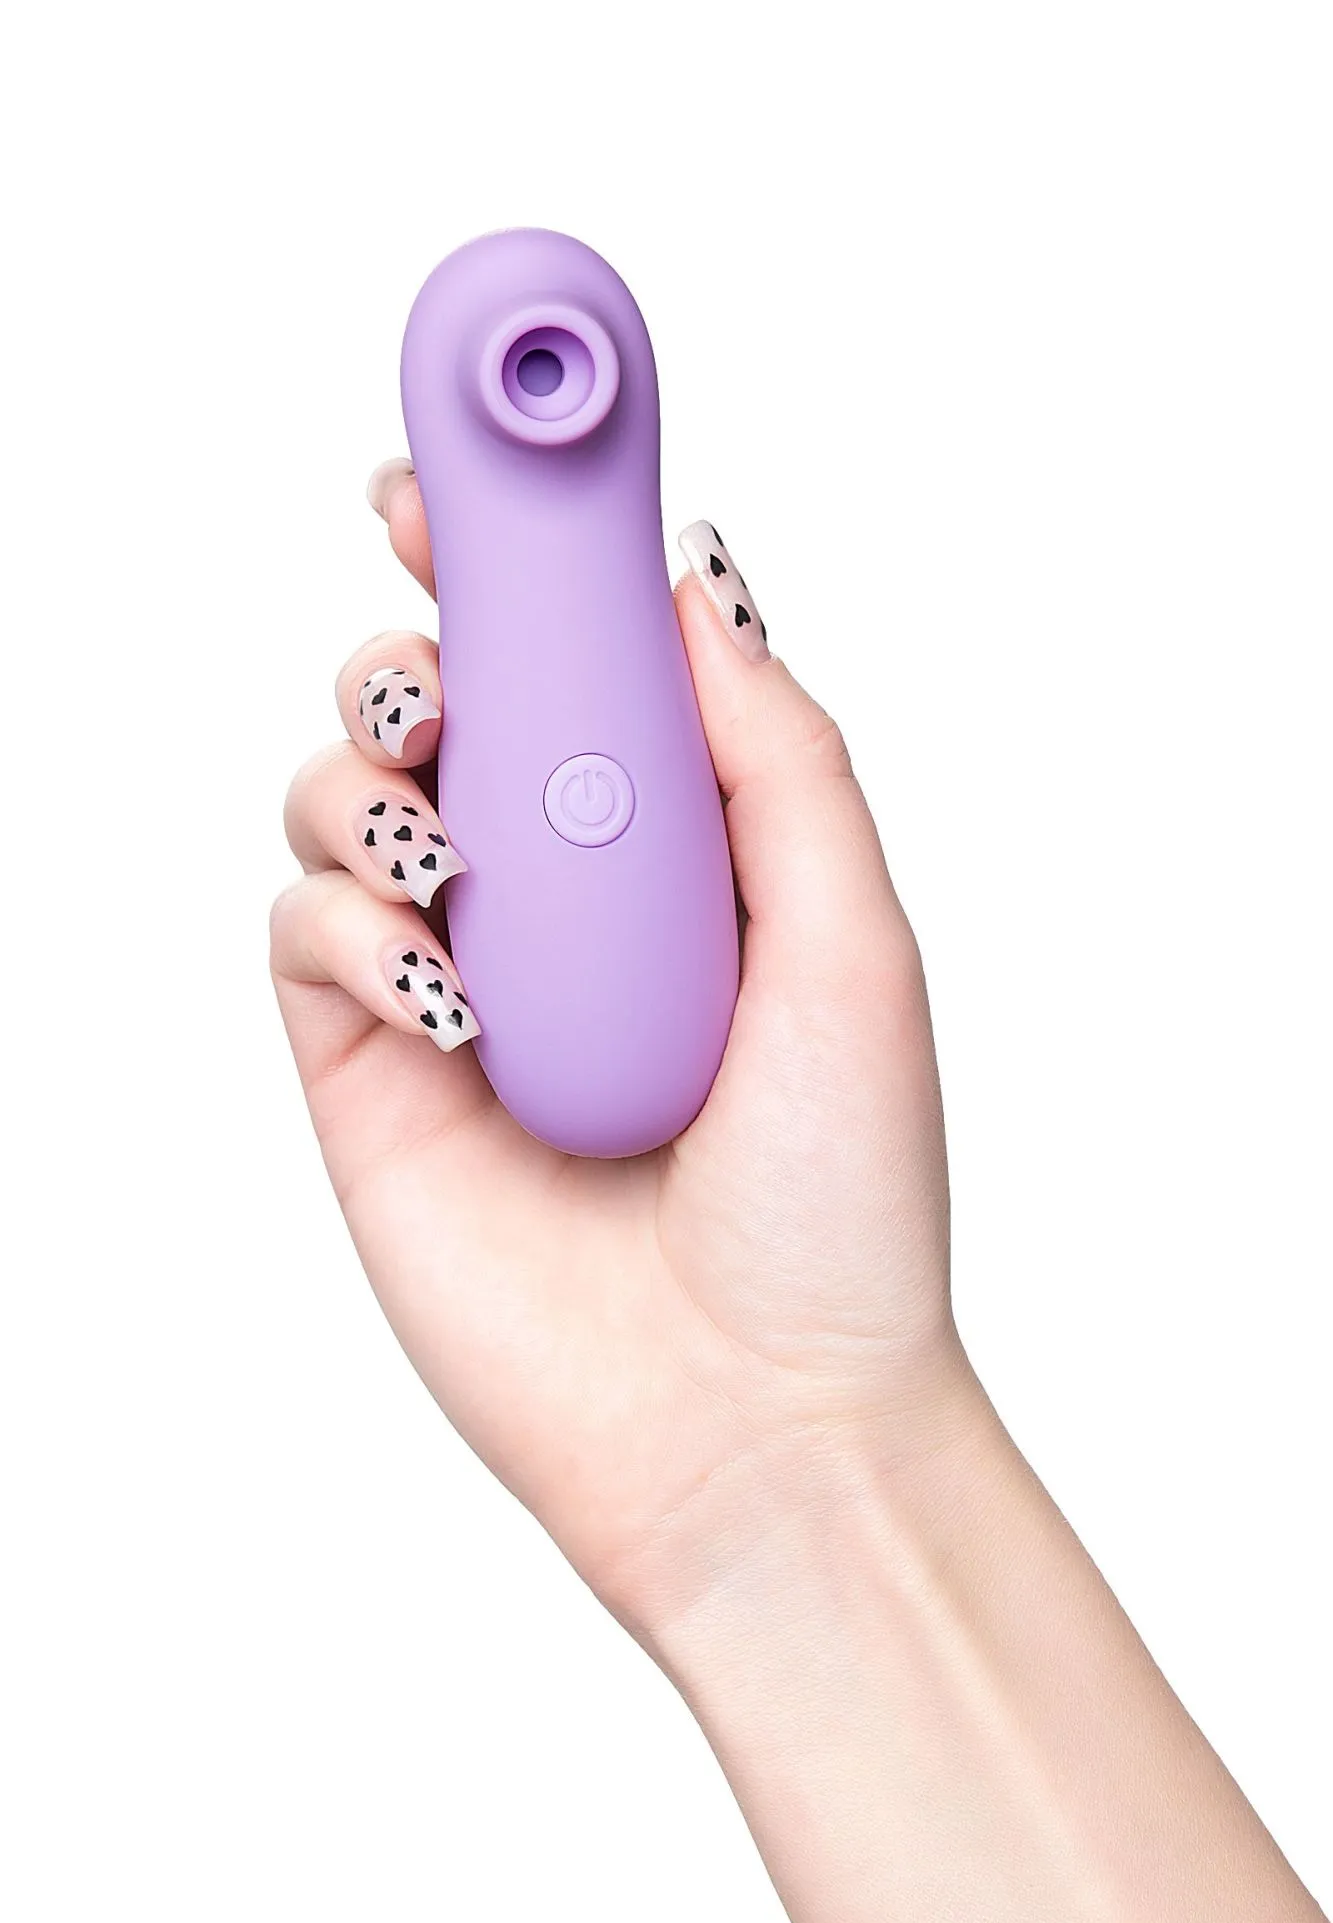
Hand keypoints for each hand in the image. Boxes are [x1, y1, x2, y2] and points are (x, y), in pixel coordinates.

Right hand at [272, 464, 959, 1630]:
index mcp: (676, 855)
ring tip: (448, 858)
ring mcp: (454, 986)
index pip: (573, 671)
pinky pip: (305, 931)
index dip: (505, 564)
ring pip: (340, 798)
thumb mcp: (851, 941)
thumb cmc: (834, 1201)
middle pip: (430, 707)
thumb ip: (775, 752)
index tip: (452, 478)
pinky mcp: (371, 1073)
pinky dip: (348, 921)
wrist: (756, 1422)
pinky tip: (443, 994)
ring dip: (364, 777)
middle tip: (430, 667)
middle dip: (404, 651)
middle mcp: (557, 904)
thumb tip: (698, 579)